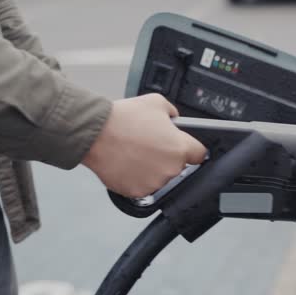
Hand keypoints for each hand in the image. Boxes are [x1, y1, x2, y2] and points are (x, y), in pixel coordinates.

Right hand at [82, 94, 206, 197]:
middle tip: (148, 145)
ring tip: (134, 153)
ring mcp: (154, 182)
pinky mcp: (137, 192)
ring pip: (159, 177)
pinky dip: (135, 178)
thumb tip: (175, 120)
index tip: (186, 148)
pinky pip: (142, 186)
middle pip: (177, 166)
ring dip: (151, 168)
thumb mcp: (157, 103)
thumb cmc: (123, 118)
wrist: (95, 133)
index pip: (199, 154)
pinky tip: (126, 163)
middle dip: (166, 156)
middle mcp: (171, 168)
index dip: (192, 149)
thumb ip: (173, 113)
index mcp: (180, 148)